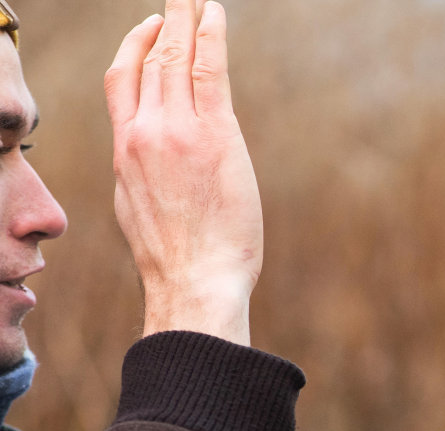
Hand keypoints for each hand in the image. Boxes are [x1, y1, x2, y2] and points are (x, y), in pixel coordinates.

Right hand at [104, 1, 262, 345]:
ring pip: (177, 59)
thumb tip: (153, 171)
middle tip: (176, 0)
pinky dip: (211, 37)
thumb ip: (144, 177)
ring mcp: (176, 131)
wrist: (192, 280)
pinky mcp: (213, 135)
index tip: (148, 30)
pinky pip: (210, 70)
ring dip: (187, 22)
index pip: (121, 82)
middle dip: (164, 26)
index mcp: (124, 151)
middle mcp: (144, 133)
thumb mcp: (140, 211)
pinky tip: (215, 16)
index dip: (134, 48)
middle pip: (149, 62)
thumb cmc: (176, 261)